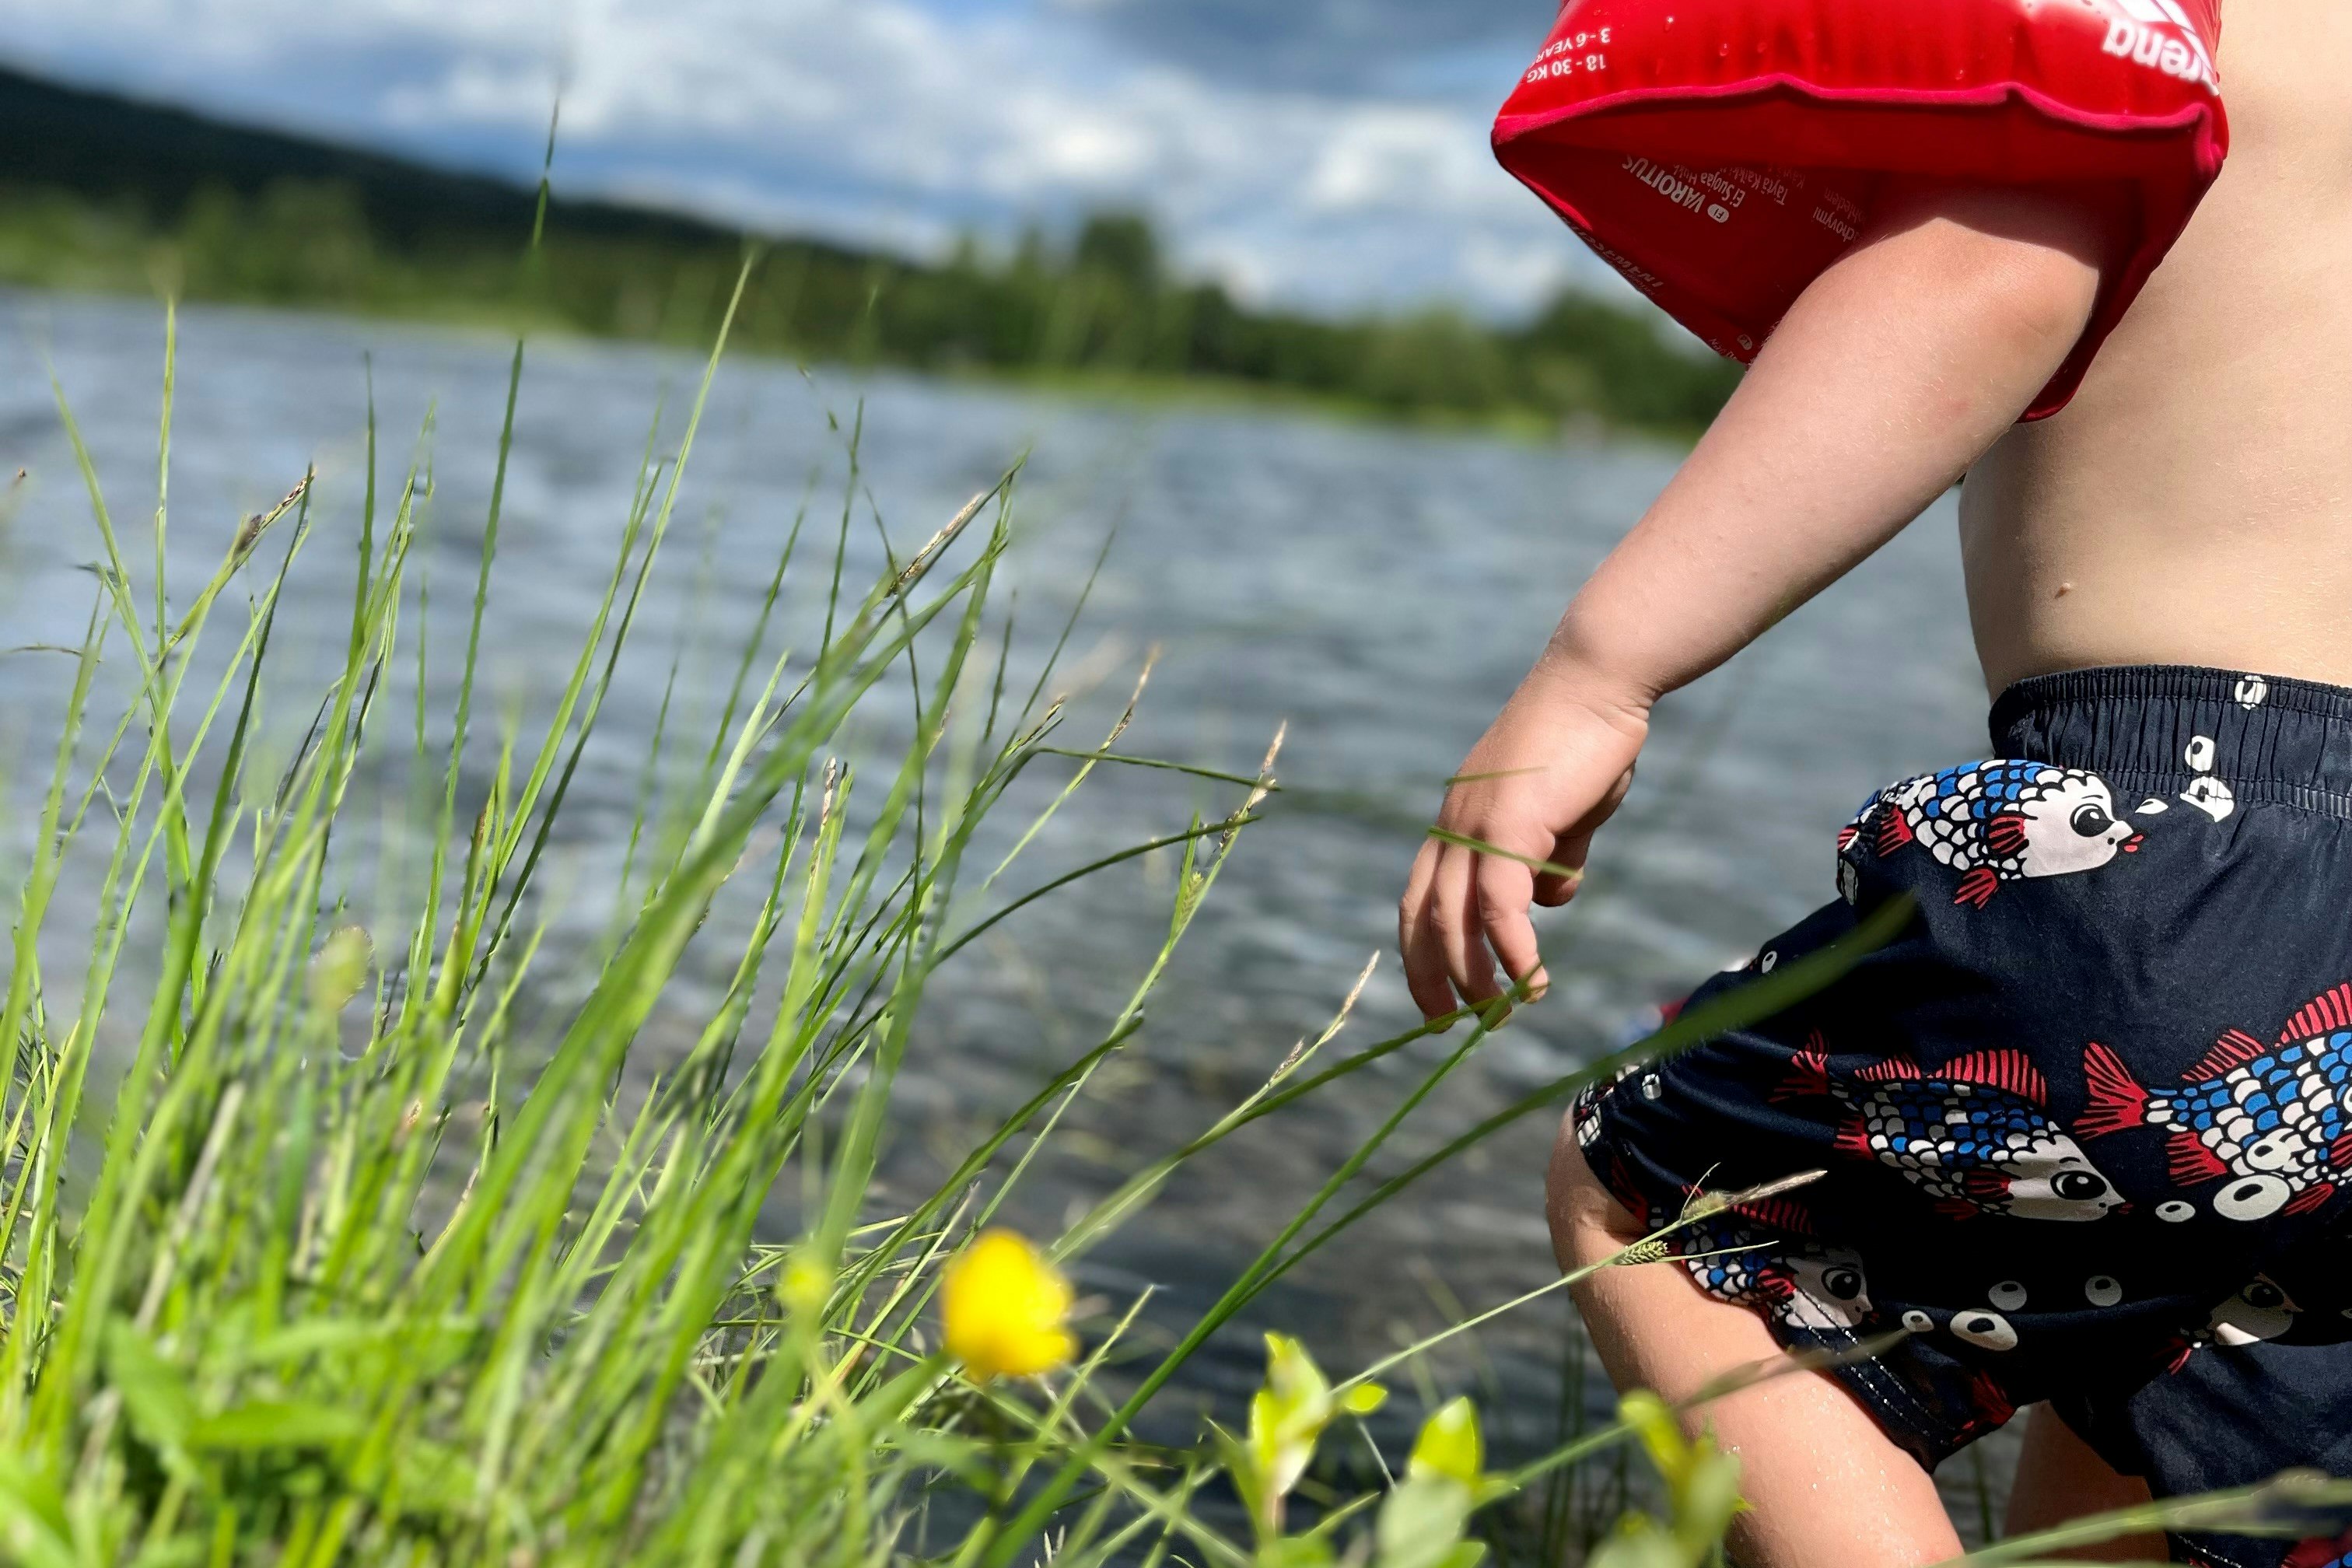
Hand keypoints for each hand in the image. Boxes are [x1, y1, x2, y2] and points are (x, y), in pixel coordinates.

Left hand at [1398, 664, 1646, 1022]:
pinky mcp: (1510, 823)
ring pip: (1456, 921)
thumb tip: (1550, 903)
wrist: (1599, 681)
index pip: (1420, 900)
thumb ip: (1554, 858)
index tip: (1438, 1001)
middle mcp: (1453, 824)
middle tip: (1453, 1028)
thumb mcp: (1566, 814)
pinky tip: (1533, 979)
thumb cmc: (1588, 741)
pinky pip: (1500, 905)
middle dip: (1433, 980)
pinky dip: (1513, 950)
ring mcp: (1475, 823)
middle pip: (1423, 919)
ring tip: (1502, 1016)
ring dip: (1476, 976)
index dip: (1423, 954)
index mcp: (1457, 822)